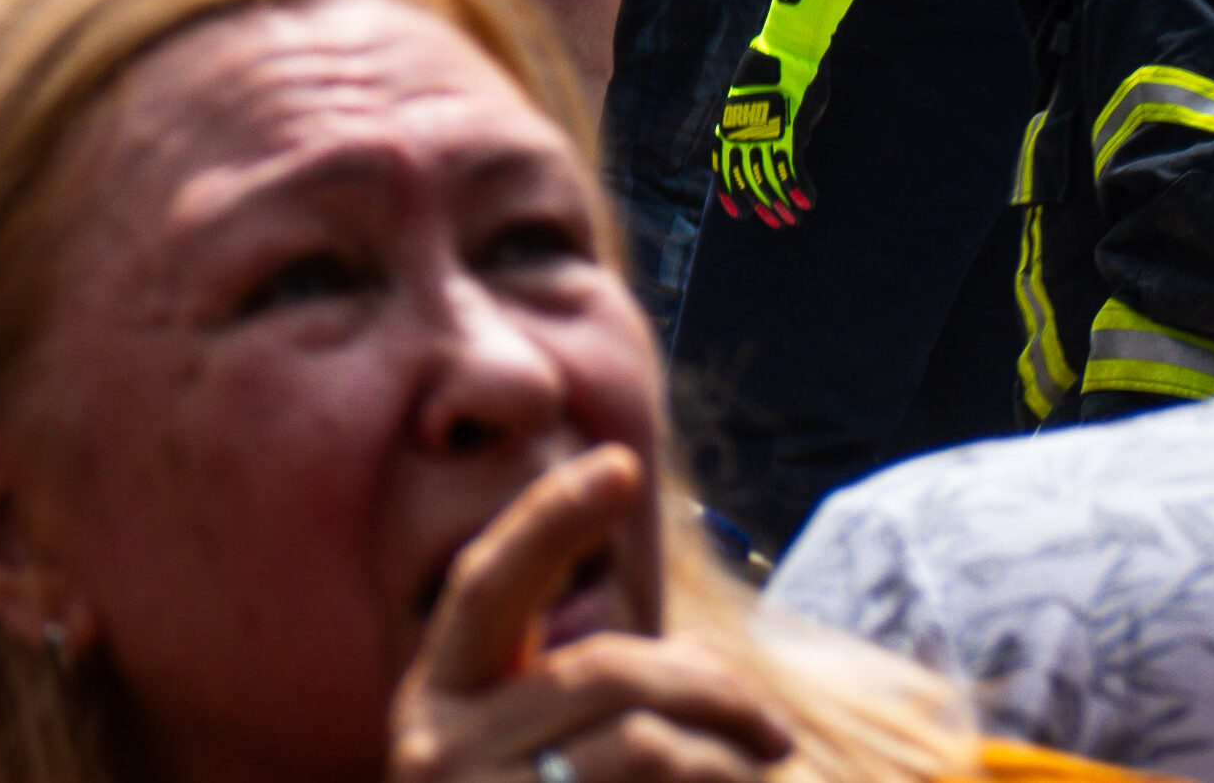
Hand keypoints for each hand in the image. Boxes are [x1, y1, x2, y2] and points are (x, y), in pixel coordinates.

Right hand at [391, 442, 793, 782]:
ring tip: (749, 782)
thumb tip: (687, 653)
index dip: (552, 518)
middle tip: (778, 733)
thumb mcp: (557, 758)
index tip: (622, 463)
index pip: (489, 584)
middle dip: (713, 690)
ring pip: (646, 740)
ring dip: (725, 762)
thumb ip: (602, 692)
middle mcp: (434, 741)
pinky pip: (658, 780)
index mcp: (439, 697)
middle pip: (603, 670)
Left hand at [709, 0, 850, 221]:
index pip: (724, 163)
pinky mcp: (788, 127)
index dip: (731, 190)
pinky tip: (807, 202)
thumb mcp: (763, 98)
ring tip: (793, 219)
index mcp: (732, 120)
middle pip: (746, 175)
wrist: (791, 46)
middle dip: (760, 203)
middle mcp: (743, 128)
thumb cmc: (778, 69)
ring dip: (781, 201)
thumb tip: (778, 149)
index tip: (740, 214)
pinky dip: (798, 186)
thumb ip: (764, 123)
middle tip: (775, 223)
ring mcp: (764, 128)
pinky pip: (791, 165)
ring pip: (768, 176)